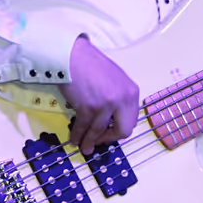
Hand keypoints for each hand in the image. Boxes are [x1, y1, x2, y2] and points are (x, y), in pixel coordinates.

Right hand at [65, 36, 140, 154]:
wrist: (71, 55)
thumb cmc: (90, 64)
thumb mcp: (114, 79)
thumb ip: (118, 97)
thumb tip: (112, 118)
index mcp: (131, 92)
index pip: (131, 120)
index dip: (119, 130)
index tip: (109, 134)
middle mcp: (122, 99)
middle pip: (123, 131)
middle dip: (109, 139)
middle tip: (99, 142)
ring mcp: (105, 104)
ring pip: (99, 131)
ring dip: (90, 141)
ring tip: (84, 147)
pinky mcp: (88, 107)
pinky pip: (84, 127)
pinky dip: (78, 135)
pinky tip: (74, 139)